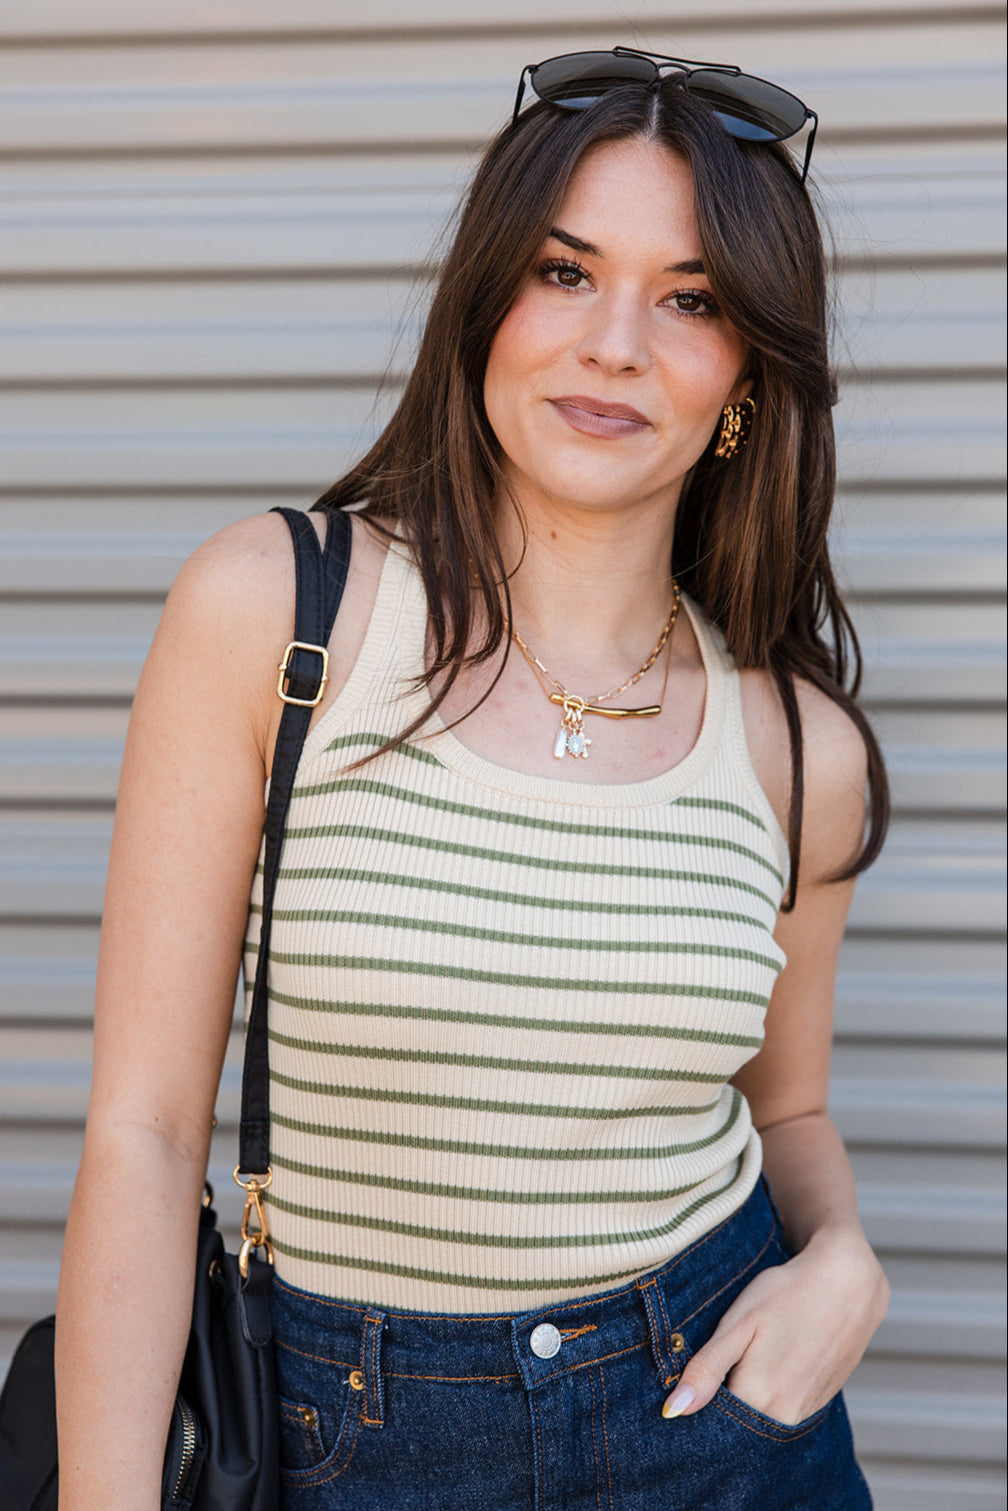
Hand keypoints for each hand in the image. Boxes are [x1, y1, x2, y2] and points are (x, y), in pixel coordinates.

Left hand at [661, 1225, 888, 1425]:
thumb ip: (707, 1369)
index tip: (683, 1386)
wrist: (847, 1283)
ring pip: (760, 1418)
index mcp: (758, 1400)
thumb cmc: (787, 1294)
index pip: (712, 1424)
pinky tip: (765, 1364)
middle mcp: (784, 1417)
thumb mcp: (739, 1324)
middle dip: (717, 1406)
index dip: (695, 1406)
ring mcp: (805, 1412)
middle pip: (737, 1426)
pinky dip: (767, 1395)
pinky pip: (782, 1410)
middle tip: (711, 1368)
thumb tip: (673, 1410)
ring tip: (741, 1360)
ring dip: (744, 1399)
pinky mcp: (818, 1401)